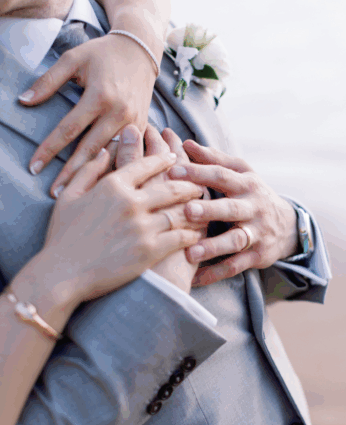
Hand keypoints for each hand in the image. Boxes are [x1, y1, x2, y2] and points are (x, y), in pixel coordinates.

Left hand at [20, 33, 158, 195]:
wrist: (141, 51)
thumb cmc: (103, 54)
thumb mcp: (72, 59)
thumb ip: (48, 82)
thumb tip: (24, 101)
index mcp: (101, 96)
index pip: (69, 129)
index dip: (50, 149)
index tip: (34, 167)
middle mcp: (120, 113)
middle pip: (91, 150)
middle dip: (71, 173)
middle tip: (55, 194)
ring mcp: (135, 122)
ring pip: (113, 156)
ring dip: (95, 176)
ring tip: (78, 193)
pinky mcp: (143, 127)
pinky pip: (129, 153)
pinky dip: (117, 168)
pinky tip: (105, 183)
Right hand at [41, 124, 204, 305]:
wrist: (62, 274)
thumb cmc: (63, 236)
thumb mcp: (69, 196)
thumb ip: (88, 170)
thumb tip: (106, 150)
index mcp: (112, 186)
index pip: (147, 164)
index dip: (165, 158)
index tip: (175, 156)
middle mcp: (131, 202)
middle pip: (173, 186)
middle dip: (190, 183)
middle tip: (200, 183)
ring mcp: (143, 226)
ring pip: (182, 211)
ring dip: (197, 208)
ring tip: (204, 207)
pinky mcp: (151, 250)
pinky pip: (183, 237)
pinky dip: (194, 234)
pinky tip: (198, 234)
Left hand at [171, 140, 299, 286]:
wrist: (288, 225)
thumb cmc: (252, 194)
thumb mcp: (241, 173)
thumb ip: (214, 160)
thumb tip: (185, 143)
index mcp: (246, 184)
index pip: (222, 176)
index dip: (199, 173)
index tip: (173, 170)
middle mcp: (254, 208)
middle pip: (231, 208)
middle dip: (210, 210)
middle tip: (187, 211)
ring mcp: (257, 233)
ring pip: (235, 240)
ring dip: (214, 247)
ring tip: (191, 253)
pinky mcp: (258, 256)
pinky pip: (236, 266)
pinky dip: (215, 274)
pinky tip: (195, 279)